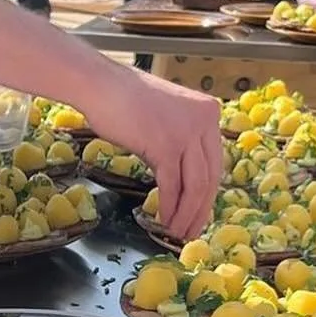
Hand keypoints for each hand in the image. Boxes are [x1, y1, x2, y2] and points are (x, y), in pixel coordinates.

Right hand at [86, 66, 220, 240]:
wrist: (99, 84)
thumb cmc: (125, 99)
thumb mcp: (167, 116)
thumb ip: (182, 140)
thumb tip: (184, 178)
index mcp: (208, 112)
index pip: (215, 162)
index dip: (208, 193)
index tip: (200, 214)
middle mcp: (204, 120)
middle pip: (210, 177)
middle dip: (200, 210)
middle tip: (191, 232)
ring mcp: (187, 132)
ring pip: (195, 185)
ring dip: (186, 214)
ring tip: (176, 232)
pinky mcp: (166, 145)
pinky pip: (172, 185)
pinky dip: (169, 206)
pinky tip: (164, 220)